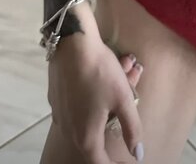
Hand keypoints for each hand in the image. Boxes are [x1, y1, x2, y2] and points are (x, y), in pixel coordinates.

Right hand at [48, 34, 144, 161]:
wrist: (71, 43)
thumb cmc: (100, 73)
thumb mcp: (123, 99)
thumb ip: (132, 129)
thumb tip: (138, 155)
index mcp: (86, 137)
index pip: (101, 163)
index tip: (128, 160)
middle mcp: (70, 131)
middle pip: (97, 135)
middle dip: (118, 117)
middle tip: (133, 84)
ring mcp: (60, 114)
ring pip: (90, 115)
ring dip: (110, 99)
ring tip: (128, 69)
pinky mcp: (57, 98)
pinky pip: (80, 103)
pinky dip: (97, 92)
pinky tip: (111, 68)